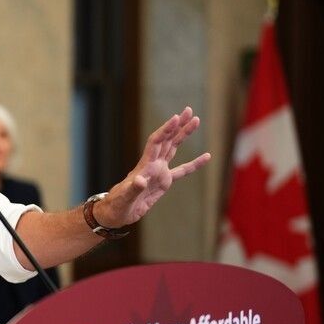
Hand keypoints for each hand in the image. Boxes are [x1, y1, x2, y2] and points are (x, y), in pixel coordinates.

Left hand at [96, 107, 210, 227]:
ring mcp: (159, 172)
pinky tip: (206, 157)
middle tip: (189, 110)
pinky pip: (182, 170)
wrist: (116, 213)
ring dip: (183, 134)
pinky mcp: (164, 182)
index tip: (175, 118)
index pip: (156, 142)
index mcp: (144, 166)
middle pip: (166, 140)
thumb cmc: (117, 205)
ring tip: (196, 120)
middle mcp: (152, 165)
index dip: (165, 130)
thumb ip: (133, 189)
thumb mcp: (124, 198)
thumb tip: (141, 181)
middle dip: (177, 125)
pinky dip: (194, 164)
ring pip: (173, 148)